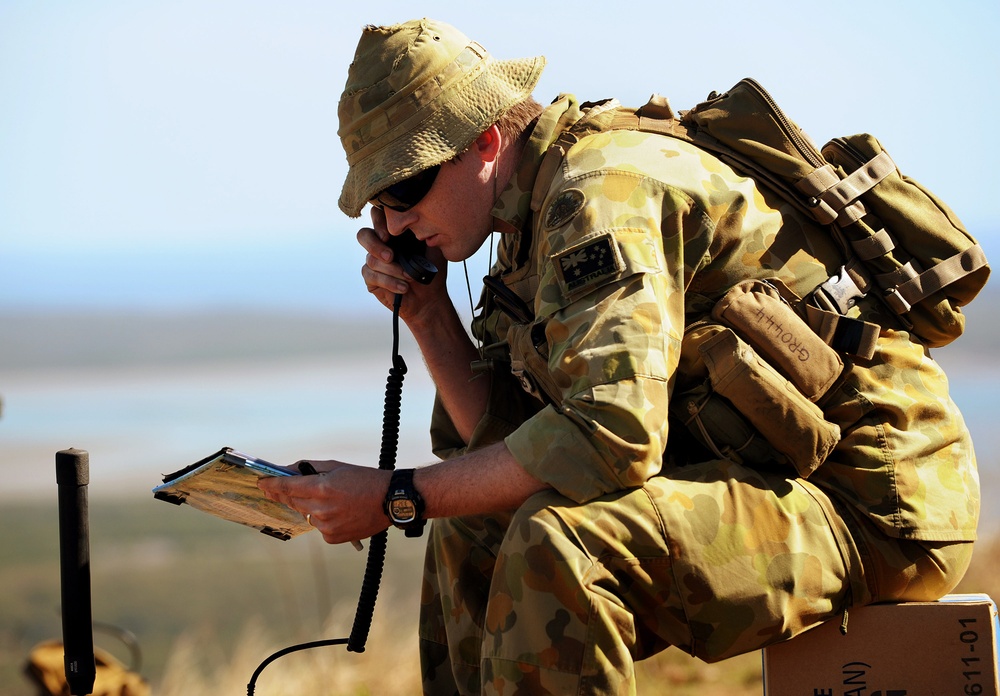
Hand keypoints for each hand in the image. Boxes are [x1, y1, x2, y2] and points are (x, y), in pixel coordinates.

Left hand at [258, 460, 391, 546]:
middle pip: (293, 501)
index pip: (287, 486)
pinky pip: (319, 527)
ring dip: (309, 506)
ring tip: (329, 499)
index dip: (272, 484)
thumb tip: (290, 470)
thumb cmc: (365, 480)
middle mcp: (322, 508)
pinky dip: (322, 519)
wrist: (390, 500)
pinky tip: (338, 512)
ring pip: (306, 514)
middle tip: (276, 489)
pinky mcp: (333, 537)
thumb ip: (311, 468)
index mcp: (322, 488)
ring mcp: (327, 525)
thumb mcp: (337, 467)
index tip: (261, 483)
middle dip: (286, 494)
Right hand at [357, 207, 448, 322]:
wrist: (429, 298)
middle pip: (363, 235)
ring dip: (393, 270)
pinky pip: (371, 276)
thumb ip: (425, 233)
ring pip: (371, 260)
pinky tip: (403, 287)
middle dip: (374, 245)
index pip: (378, 217)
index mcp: (395, 233)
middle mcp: (381, 244)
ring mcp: (374, 261)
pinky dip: (390, 282)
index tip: (389, 235)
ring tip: (409, 278)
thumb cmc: (431, 272)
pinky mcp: (371, 278)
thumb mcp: (434, 249)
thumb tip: (417, 222)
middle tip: (390, 256)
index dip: (378, 222)